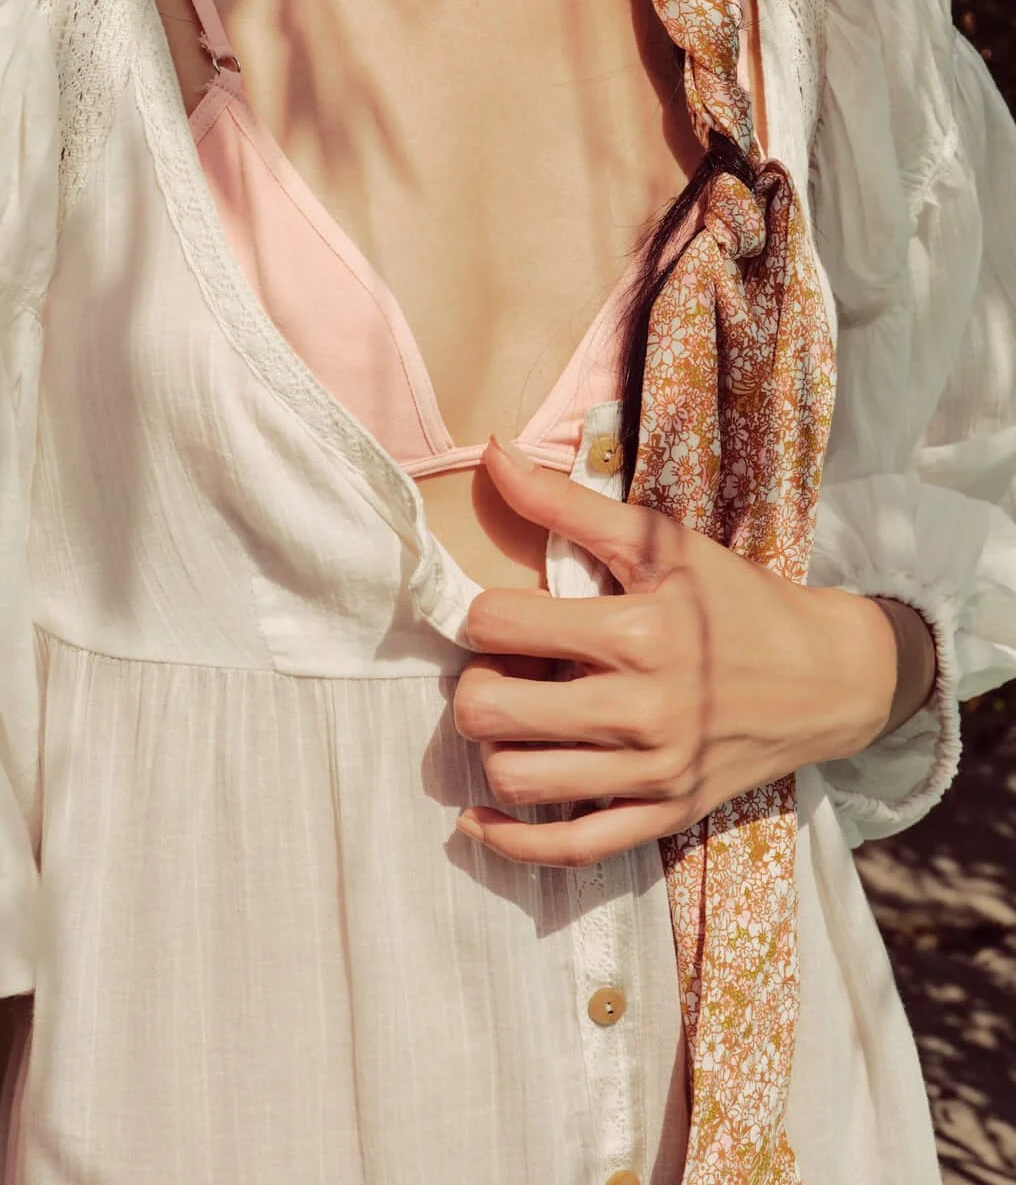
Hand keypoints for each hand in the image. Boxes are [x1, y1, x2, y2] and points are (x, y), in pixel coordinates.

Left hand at [451, 437, 933, 867]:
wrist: (827, 677)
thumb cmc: (734, 599)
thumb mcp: (661, 541)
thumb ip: (567, 502)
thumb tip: (492, 452)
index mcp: (639, 632)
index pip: (499, 625)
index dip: (479, 615)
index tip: (500, 613)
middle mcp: (643, 710)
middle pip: (492, 713)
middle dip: (474, 686)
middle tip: (498, 670)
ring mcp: (654, 774)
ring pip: (518, 780)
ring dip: (492, 749)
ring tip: (513, 720)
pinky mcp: (665, 817)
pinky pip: (570, 849)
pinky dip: (513, 839)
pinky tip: (483, 816)